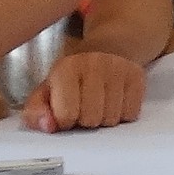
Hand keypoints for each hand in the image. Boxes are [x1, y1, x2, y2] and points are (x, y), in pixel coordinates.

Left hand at [26, 49, 147, 131]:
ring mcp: (118, 69)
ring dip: (105, 119)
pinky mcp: (138, 75)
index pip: (66, 115)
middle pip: (91, 119)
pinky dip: (122, 114)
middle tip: (84, 107)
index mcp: (66, 68)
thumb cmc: (73, 76)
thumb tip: (48, 126)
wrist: (108, 48)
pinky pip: (131, 114)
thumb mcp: (46, 90)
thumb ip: (36, 112)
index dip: (65, 121)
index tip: (66, 112)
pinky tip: (116, 100)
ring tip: (100, 103)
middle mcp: (94, 64)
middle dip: (86, 120)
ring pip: (112, 120)